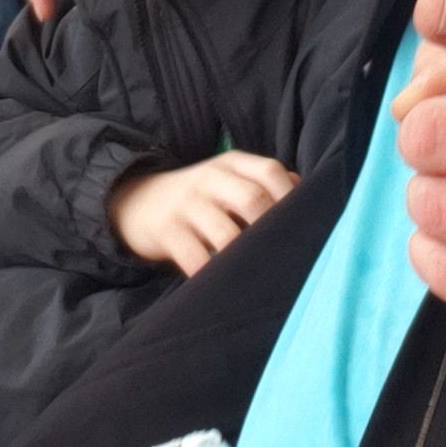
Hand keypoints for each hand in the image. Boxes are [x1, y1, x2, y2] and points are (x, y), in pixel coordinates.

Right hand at [109, 151, 298, 274]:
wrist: (137, 201)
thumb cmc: (200, 198)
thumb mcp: (229, 180)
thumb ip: (265, 186)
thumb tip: (309, 197)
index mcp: (231, 163)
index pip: (270, 171)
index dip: (291, 196)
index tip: (304, 223)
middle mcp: (209, 178)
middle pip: (252, 199)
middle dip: (271, 228)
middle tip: (283, 254)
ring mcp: (186, 204)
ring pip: (225, 233)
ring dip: (244, 256)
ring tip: (258, 274)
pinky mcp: (166, 230)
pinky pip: (194, 256)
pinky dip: (212, 272)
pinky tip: (224, 283)